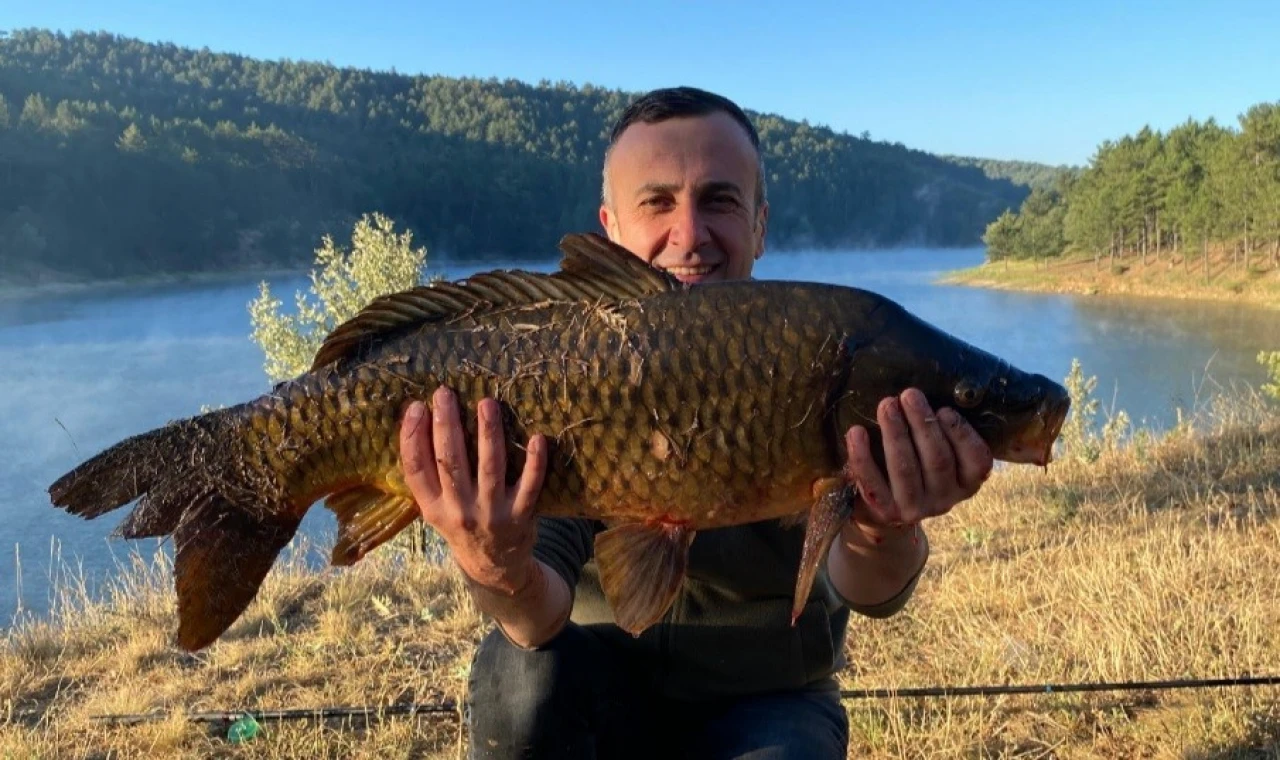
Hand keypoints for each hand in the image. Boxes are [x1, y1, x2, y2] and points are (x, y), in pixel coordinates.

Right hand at [400, 386, 547, 594]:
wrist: (495, 567)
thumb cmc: (463, 524)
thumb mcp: (436, 507)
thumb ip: (429, 474)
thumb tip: (419, 420)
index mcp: (433, 507)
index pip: (416, 470)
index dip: (412, 437)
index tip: (417, 406)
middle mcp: (459, 511)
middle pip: (450, 462)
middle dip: (446, 424)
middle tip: (445, 393)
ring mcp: (491, 513)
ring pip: (489, 468)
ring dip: (488, 434)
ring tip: (486, 403)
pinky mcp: (520, 516)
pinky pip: (529, 485)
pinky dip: (535, 462)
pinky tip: (536, 438)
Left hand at [843, 387, 992, 540]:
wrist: (888, 506)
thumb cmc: (918, 464)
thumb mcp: (939, 450)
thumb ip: (942, 429)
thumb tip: (931, 392)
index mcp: (967, 482)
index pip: (976, 461)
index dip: (961, 434)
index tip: (944, 410)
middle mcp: (945, 499)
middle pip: (937, 460)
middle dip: (923, 424)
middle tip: (909, 395)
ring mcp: (916, 509)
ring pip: (905, 469)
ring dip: (895, 433)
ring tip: (887, 405)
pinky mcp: (886, 512)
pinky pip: (872, 483)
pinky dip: (862, 456)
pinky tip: (856, 432)